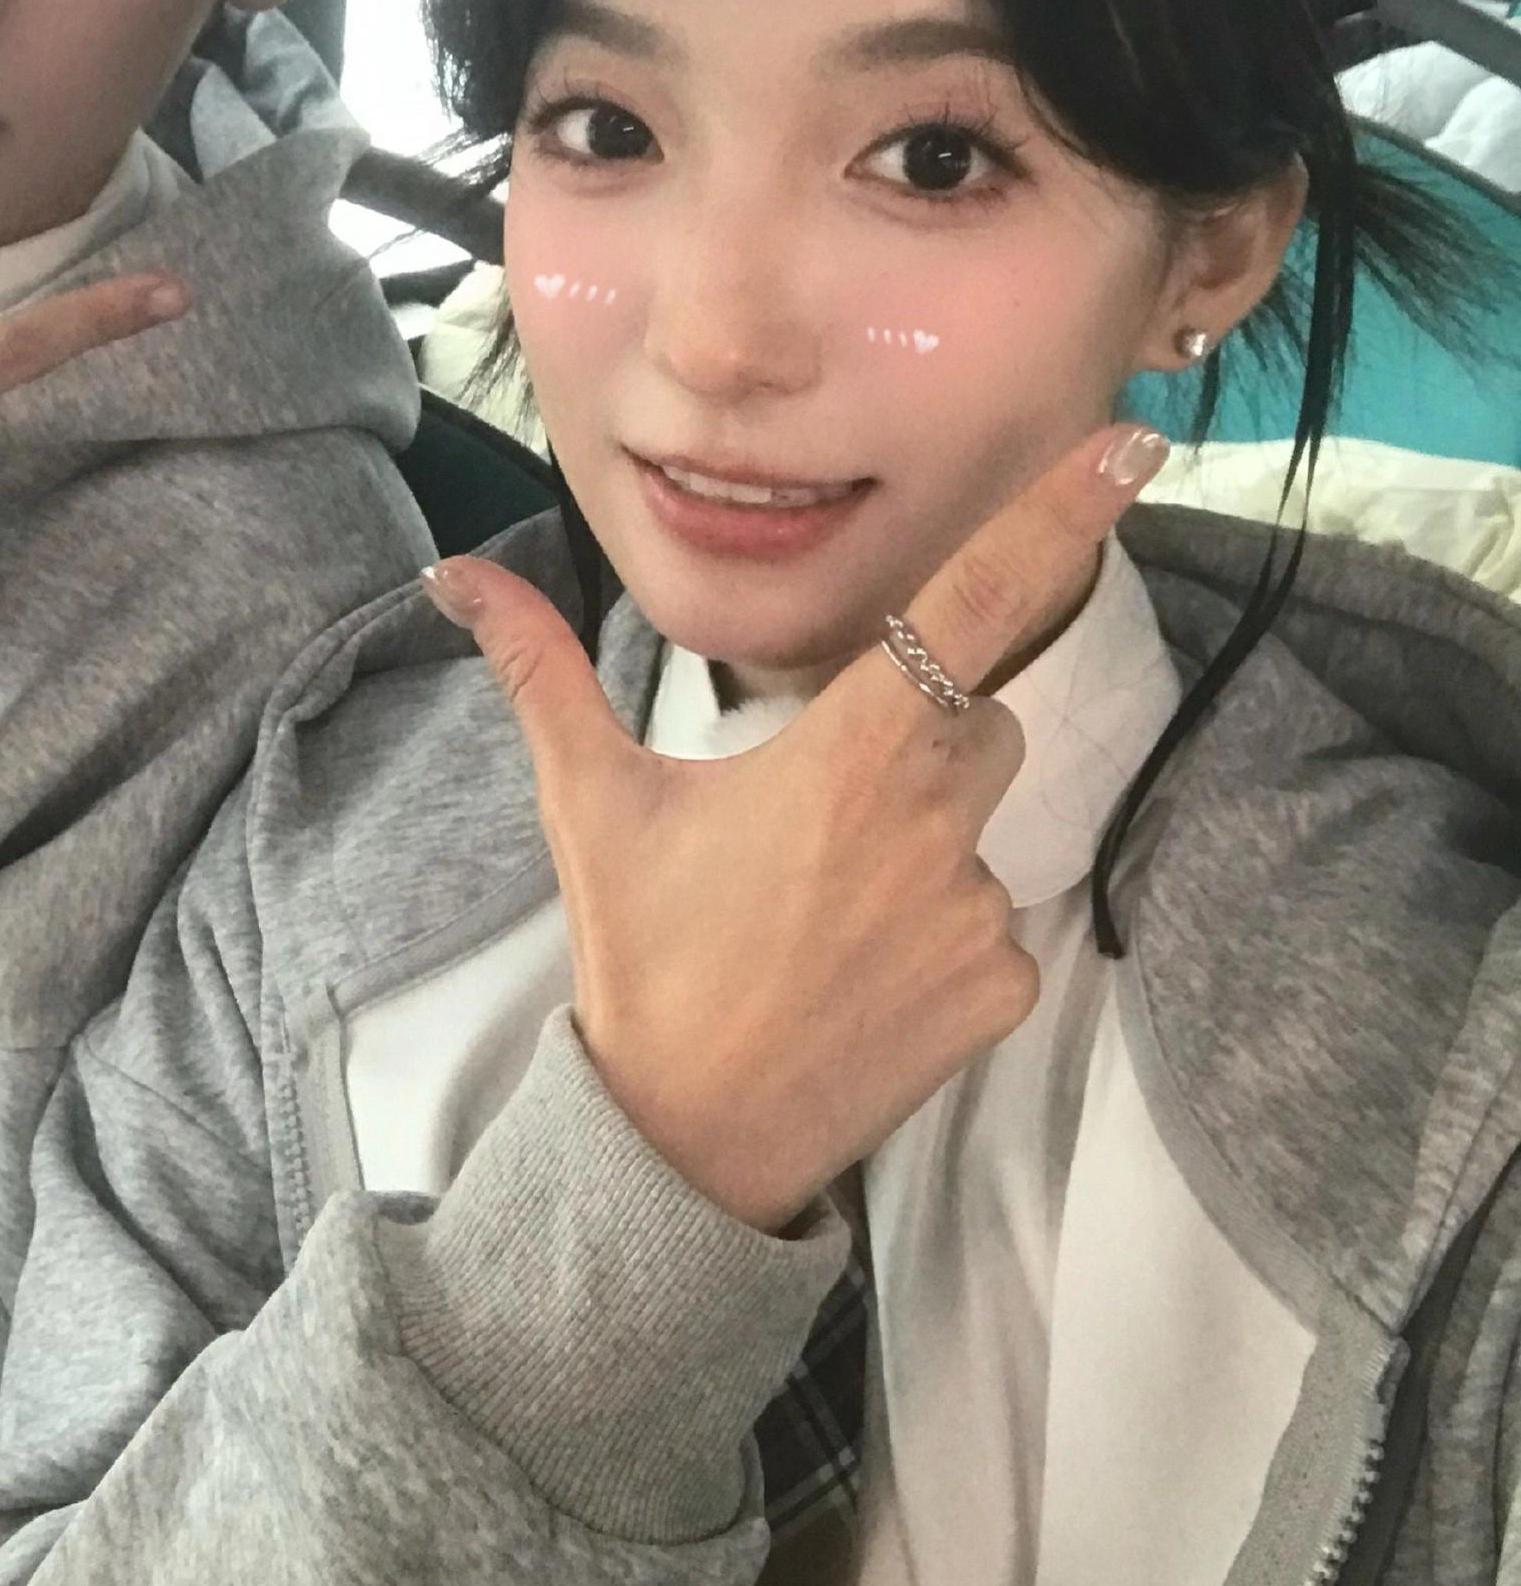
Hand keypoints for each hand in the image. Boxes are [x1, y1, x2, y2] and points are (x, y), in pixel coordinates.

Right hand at [423, 421, 1169, 1232]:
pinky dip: (944, 937)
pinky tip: (864, 976)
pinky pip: (997, 923)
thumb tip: (455, 575)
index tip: (1130, 447)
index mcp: (848, 752)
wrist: (686, 1138)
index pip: (974, 605)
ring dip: (928, 841)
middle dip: (924, 737)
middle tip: (818, 814)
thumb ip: (541, 670)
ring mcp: (978, 908)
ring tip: (826, 911)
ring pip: (983, 824)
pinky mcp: (1005, 987)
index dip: (1055, 517)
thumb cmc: (642, 955)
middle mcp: (933, 818)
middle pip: (978, 721)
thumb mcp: (589, 800)